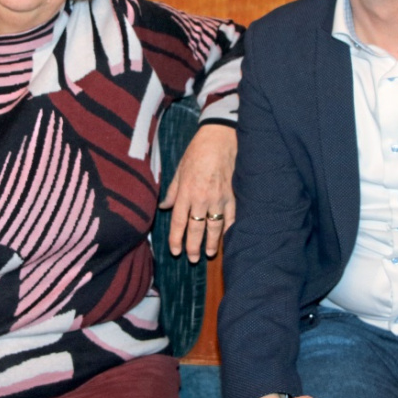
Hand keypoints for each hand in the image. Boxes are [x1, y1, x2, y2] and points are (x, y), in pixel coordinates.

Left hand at [159, 124, 235, 261]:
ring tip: (209, 253)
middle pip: (196, 229)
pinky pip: (232, 217)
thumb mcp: (180, 168)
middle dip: (193, 246)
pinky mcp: (233, 195)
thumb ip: (173, 191)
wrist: (221, 138)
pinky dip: (230, 229)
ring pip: (214, 227)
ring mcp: (219, 198)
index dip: (176, 239)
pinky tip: (228, 238)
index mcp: (186, 191)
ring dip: (212, 242)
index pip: (179, 222)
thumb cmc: (198, 151)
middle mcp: (202, 198)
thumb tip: (164, 207)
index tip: (175, 251)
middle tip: (192, 259)